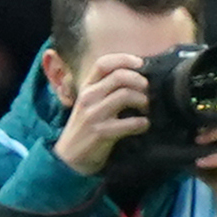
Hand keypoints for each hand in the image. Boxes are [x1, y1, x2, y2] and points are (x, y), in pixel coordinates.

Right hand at [53, 50, 152, 175]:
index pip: (103, 63)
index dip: (124, 59)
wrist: (70, 158)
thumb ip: (107, 89)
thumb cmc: (87, 128)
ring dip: (143, 101)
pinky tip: (143, 125)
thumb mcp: (90, 104)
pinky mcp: (101, 133)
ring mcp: (94, 115)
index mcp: (87, 87)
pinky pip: (130, 123)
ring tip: (145, 109)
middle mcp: (88, 98)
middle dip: (140, 81)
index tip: (141, 64)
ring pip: (125, 95)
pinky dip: (142, 123)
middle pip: (119, 76)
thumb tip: (138, 78)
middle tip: (147, 92)